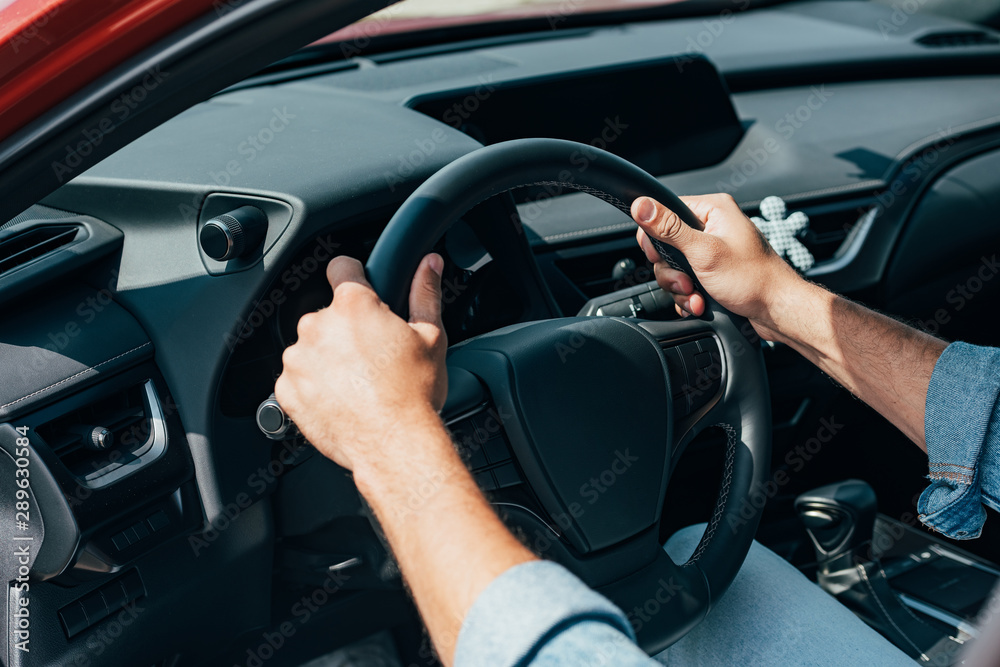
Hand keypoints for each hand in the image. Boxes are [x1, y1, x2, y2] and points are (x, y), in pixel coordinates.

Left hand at [275, 254, 448, 473]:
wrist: (393, 445)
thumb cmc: (413, 394)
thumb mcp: (431, 337)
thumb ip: (425, 293)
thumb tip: (430, 264)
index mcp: (353, 306)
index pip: (342, 267)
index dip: (354, 276)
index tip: (360, 290)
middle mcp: (318, 326)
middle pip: (329, 315)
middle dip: (346, 330)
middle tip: (373, 356)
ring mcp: (298, 358)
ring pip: (311, 347)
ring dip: (328, 358)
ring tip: (358, 384)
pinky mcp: (286, 389)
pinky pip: (297, 378)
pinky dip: (313, 386)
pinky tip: (341, 399)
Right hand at [632, 193, 805, 340]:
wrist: (777, 310)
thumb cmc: (753, 279)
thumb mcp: (704, 252)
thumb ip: (669, 229)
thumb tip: (642, 205)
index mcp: (713, 210)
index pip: (665, 211)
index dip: (656, 238)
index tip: (661, 257)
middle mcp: (713, 227)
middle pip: (666, 245)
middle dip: (672, 272)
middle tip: (688, 282)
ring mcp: (713, 251)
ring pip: (674, 268)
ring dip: (681, 288)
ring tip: (698, 297)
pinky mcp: (714, 271)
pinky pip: (686, 281)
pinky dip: (690, 296)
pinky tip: (701, 302)